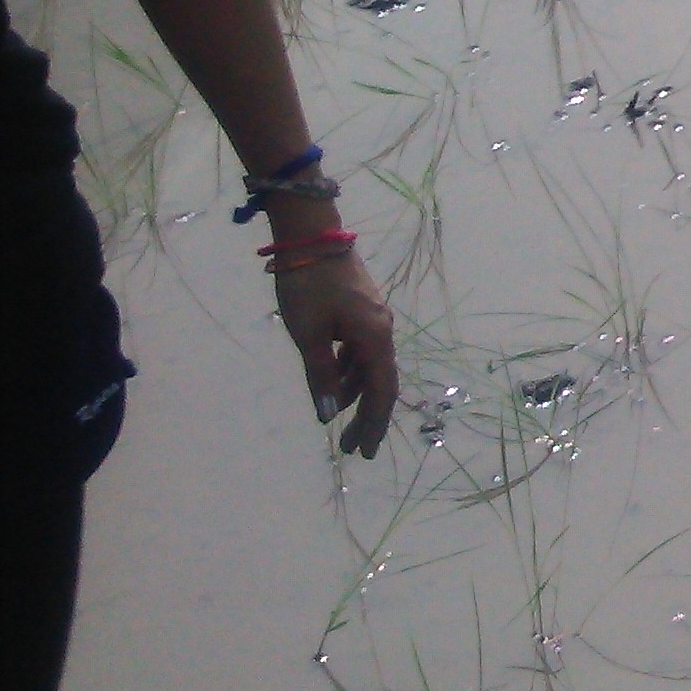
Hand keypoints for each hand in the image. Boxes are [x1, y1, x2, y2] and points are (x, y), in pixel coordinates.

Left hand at [275, 254, 399, 457]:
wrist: (312, 238)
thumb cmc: (308, 287)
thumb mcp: (308, 336)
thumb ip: (321, 376)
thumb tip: (329, 414)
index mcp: (374, 338)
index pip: (382, 390)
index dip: (375, 423)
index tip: (367, 452)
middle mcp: (381, 330)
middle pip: (381, 381)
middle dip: (368, 415)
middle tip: (353, 446)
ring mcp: (373, 319)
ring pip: (370, 366)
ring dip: (357, 393)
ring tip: (338, 417)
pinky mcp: (361, 311)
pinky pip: (362, 350)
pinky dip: (351, 371)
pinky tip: (336, 380)